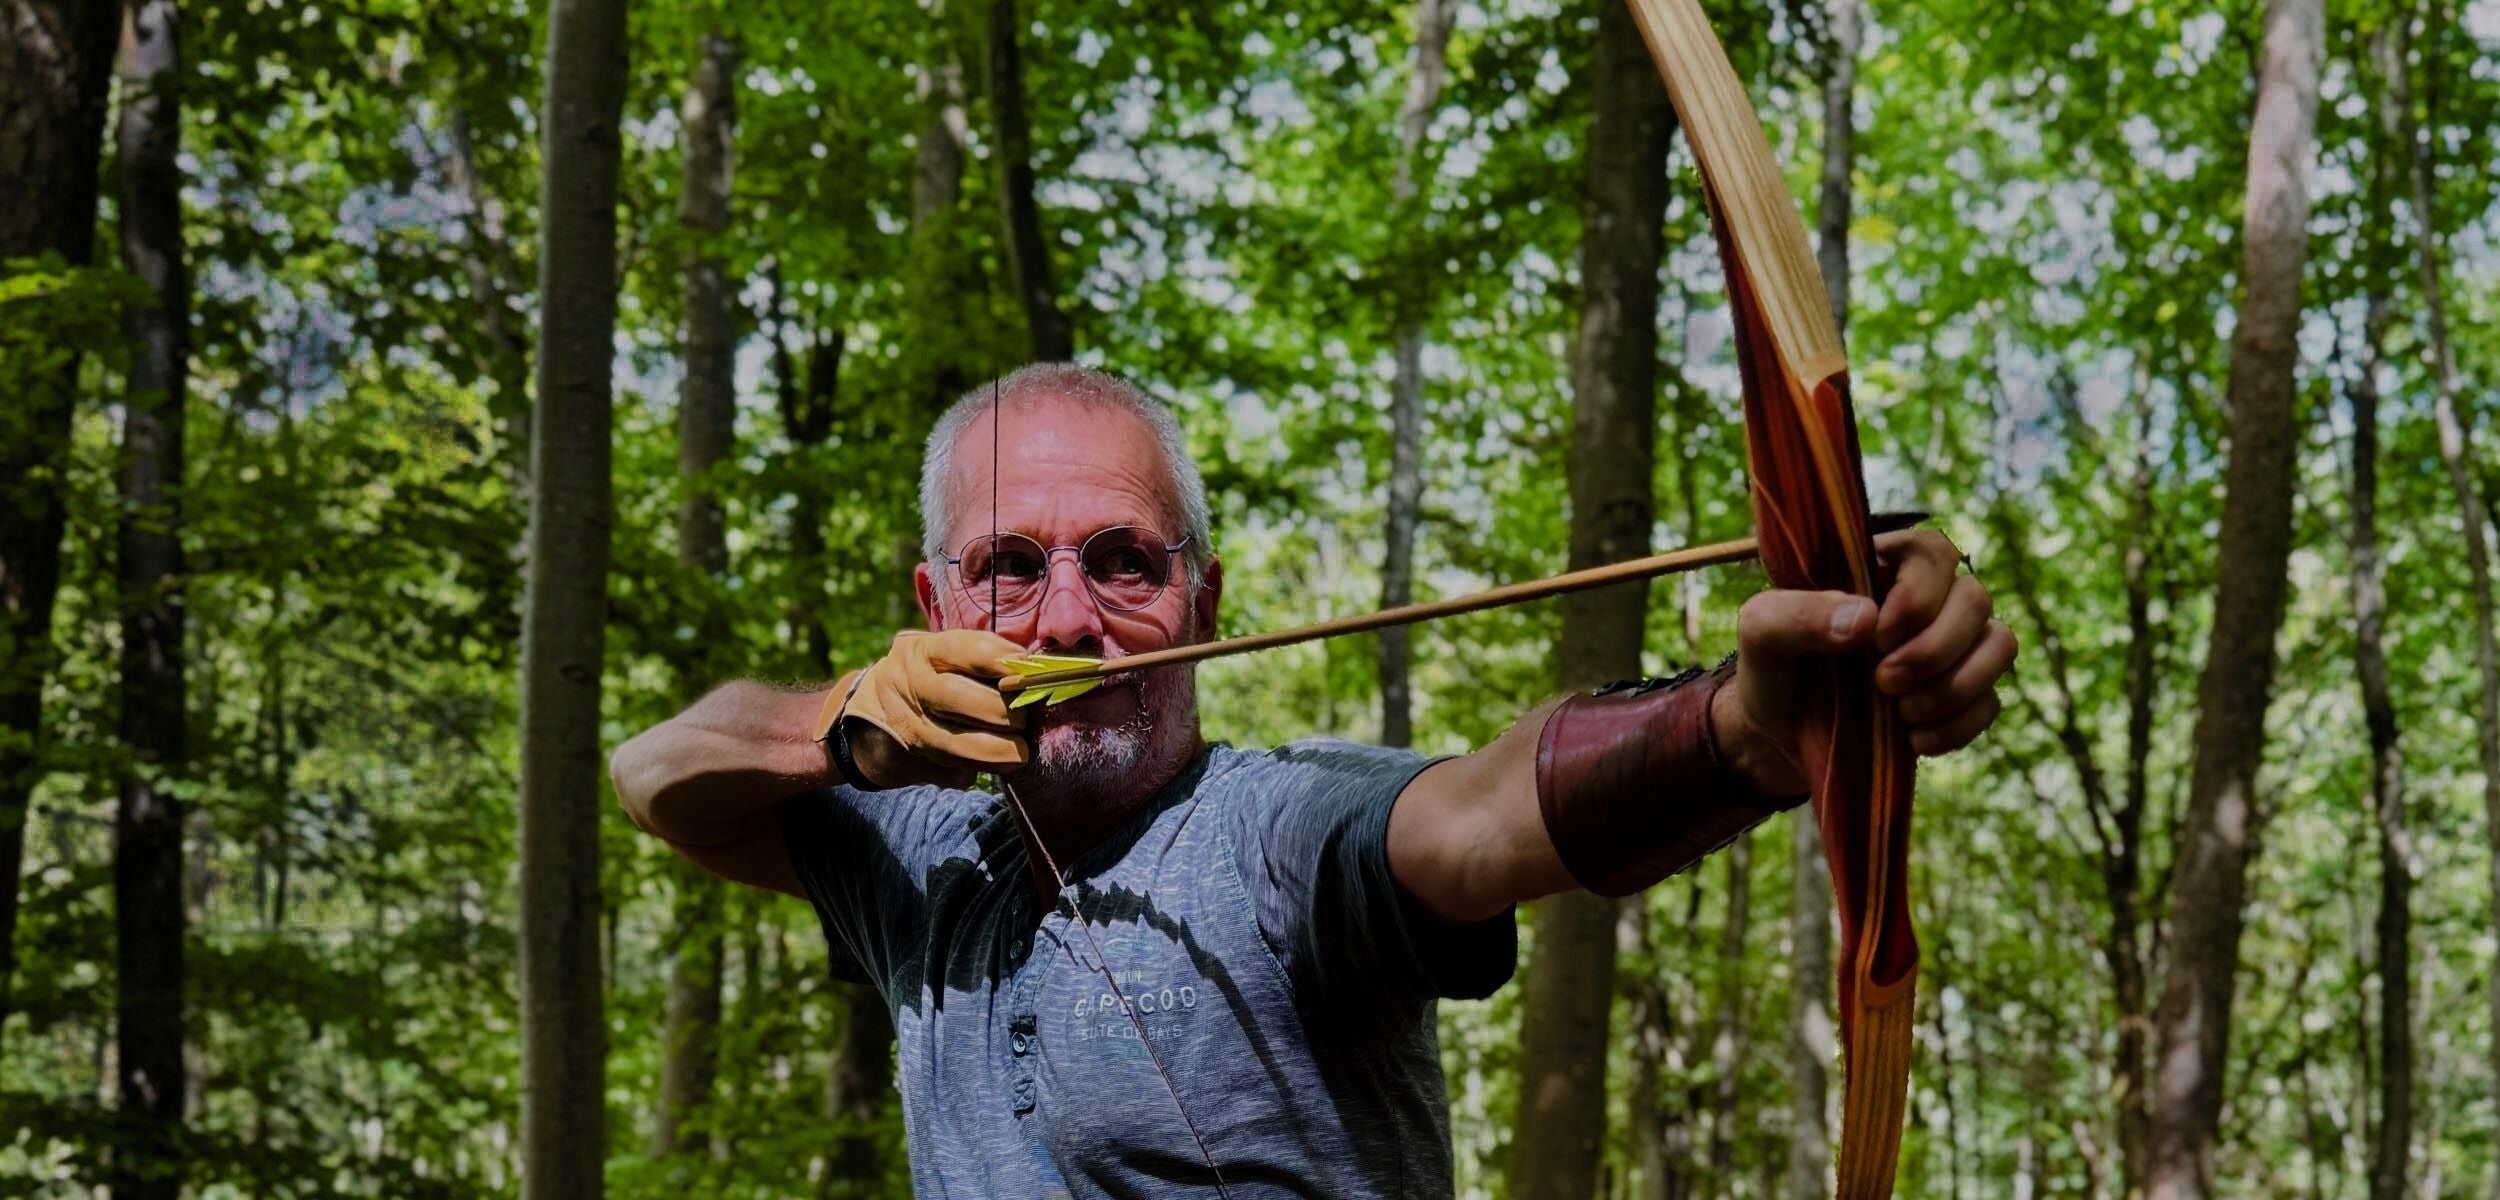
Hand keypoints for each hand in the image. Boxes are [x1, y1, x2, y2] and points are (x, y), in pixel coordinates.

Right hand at [819, 629, 1031, 788]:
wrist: (866, 717)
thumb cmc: (925, 678)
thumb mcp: (942, 656)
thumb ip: (983, 659)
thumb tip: (1034, 670)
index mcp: (921, 650)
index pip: (968, 650)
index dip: (1004, 662)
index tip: (1032, 671)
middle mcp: (909, 683)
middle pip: (968, 699)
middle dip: (1008, 711)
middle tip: (1029, 715)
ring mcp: (908, 722)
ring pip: (961, 741)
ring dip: (1002, 749)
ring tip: (1023, 749)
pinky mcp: (914, 755)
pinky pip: (955, 765)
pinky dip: (985, 766)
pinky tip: (1006, 763)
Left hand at [1712, 528, 2016, 794]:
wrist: (1778, 739)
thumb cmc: (1772, 670)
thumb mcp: (1761, 635)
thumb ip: (1795, 614)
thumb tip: (1866, 618)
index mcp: (1882, 569)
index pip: (1933, 551)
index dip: (1919, 594)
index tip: (1877, 637)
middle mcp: (1929, 601)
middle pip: (1975, 598)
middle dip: (1934, 649)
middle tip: (1882, 682)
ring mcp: (1952, 648)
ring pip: (1999, 644)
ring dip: (1955, 685)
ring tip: (1901, 711)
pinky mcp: (1962, 696)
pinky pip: (1990, 702)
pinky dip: (1957, 725)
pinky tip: (1912, 740)